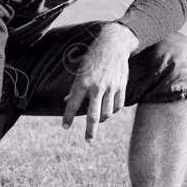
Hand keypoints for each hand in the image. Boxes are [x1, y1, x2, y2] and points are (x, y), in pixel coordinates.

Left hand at [62, 24, 138, 142]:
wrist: (113, 44)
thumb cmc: (93, 57)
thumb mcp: (80, 70)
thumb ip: (75, 88)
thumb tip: (67, 101)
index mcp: (82, 83)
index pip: (73, 105)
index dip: (68, 117)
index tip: (65, 127)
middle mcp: (96, 87)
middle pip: (93, 116)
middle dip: (90, 131)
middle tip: (88, 141)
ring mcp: (110, 88)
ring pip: (107, 113)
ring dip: (102, 120)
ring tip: (99, 122)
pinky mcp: (121, 87)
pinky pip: (118, 106)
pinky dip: (113, 110)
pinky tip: (110, 111)